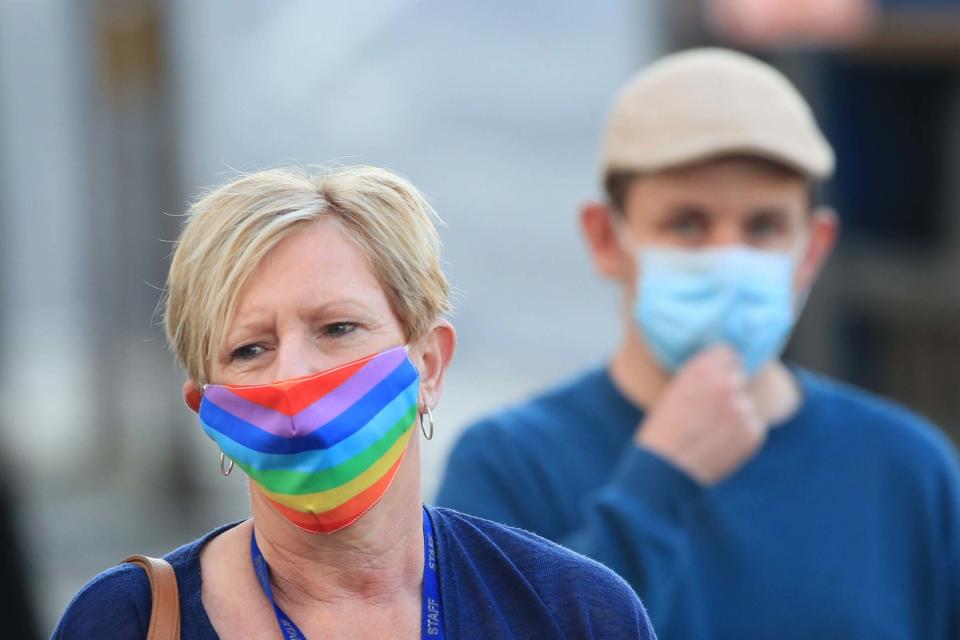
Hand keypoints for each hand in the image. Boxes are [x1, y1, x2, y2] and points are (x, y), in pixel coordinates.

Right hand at [635, 345, 765, 484]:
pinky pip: (754, 427)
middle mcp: (726, 384)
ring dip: (736, 415)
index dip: (721, 367)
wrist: (664, 470)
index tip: (714, 380)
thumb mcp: (676, 390)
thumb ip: (702, 375)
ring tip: (711, 433)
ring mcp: (742, 409)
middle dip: (729, 391)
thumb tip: (725, 368)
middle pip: (739, 378)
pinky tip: (719, 444)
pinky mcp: (753, 432)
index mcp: (703, 369)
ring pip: (747, 404)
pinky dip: (741, 435)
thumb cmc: (663, 430)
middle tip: (710, 412)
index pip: (729, 353)